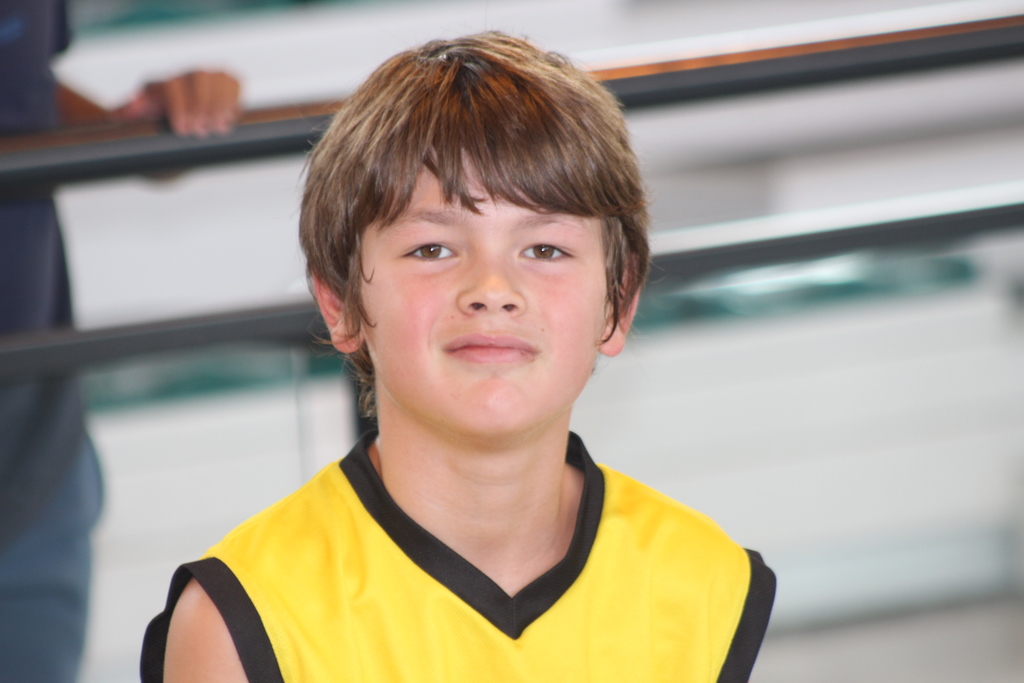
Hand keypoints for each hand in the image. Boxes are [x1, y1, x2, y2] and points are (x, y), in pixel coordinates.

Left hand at [114, 70, 240, 136]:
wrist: (181, 121)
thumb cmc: (162, 122)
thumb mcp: (142, 120)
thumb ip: (129, 114)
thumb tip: (116, 115)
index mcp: (162, 84)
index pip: (172, 86)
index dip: (180, 107)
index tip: (182, 130)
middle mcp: (186, 75)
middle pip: (198, 78)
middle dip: (202, 106)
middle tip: (201, 132)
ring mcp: (209, 75)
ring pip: (219, 79)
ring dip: (220, 106)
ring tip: (217, 128)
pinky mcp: (227, 81)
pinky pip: (235, 83)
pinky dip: (235, 100)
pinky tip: (228, 118)